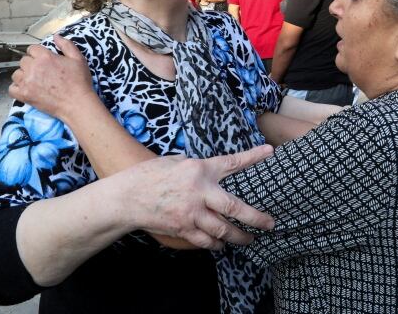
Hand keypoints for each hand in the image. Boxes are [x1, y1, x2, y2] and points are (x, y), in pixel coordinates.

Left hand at [9, 35, 94, 120]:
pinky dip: (17, 88)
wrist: (77, 104)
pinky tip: (26, 89)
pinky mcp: (25, 95)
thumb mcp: (78, 59)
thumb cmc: (79, 82)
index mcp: (45, 56)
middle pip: (23, 61)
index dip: (37, 54)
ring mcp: (27, 82)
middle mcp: (33, 67)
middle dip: (31, 64)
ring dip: (23, 76)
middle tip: (42, 72)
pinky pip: (12, 89)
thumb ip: (66, 45)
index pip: (32, 49)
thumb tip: (56, 36)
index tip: (43, 60)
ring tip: (34, 81)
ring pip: (17, 74)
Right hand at [115, 145, 275, 249]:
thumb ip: (198, 167)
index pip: (231, 163)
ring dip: (239, 236)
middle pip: (235, 207)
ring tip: (250, 238)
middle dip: (256, 218)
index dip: (252, 157)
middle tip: (270, 223)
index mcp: (199, 169)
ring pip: (223, 230)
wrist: (127, 197)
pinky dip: (217, 244)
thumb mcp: (176, 161)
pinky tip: (223, 244)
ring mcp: (191, 213)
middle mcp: (199, 191)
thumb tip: (214, 170)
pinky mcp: (182, 229)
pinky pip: (206, 241)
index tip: (269, 152)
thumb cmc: (150, 175)